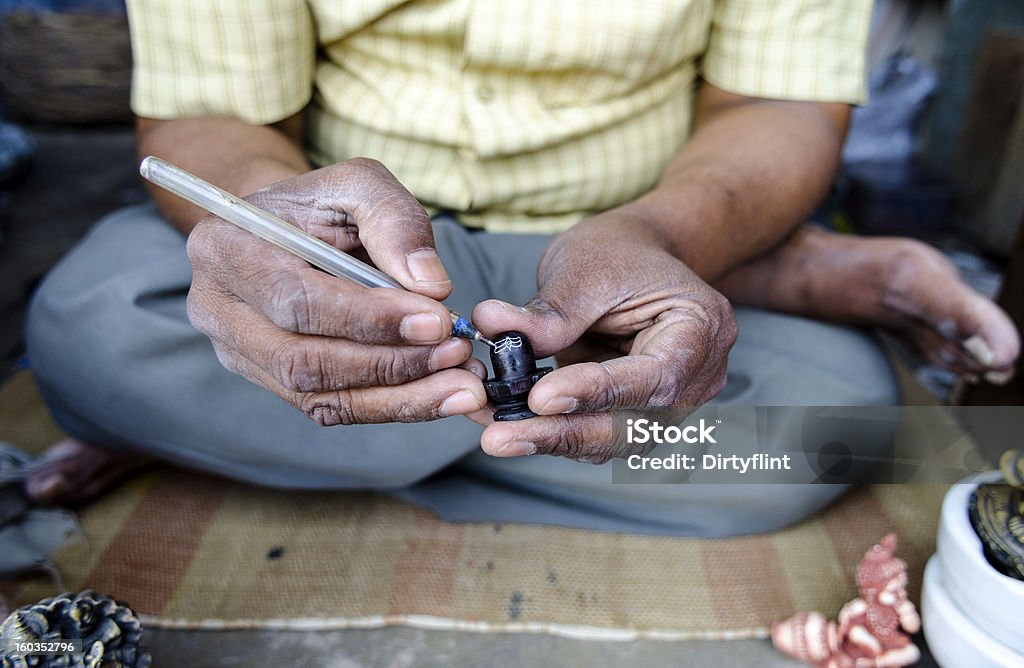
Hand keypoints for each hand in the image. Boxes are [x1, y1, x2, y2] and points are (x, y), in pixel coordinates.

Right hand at [185, 159, 487, 424]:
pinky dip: (392, 407)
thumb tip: (430, 285)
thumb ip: (393, 219)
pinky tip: (441, 396)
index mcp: (226, 249)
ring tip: (462, 385)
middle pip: (303, 360)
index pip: (296, 299)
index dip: (369, 318)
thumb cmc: (321, 205)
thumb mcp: (357, 184)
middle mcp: (220, 310)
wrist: (288, 230)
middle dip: (389, 363)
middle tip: (456, 353)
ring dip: (398, 397)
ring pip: (318, 397)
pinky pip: (332, 410)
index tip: (436, 320)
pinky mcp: (273, 383)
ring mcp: (241, 355)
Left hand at [472, 212, 737, 460]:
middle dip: (562, 432)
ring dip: (549, 440)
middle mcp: (696, 380)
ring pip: (610, 440)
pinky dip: (550, 433)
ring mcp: (668, 405)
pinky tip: (507, 427)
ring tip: (493, 433)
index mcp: (701, 330)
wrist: (634, 258)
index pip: (654, 377)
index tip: (540, 398)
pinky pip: (593, 435)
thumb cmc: (619, 253)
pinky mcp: (633, 416)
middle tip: (499, 437)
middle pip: (632, 425)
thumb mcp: (586, 268)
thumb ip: (550, 311)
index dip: (596, 391)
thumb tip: (492, 326)